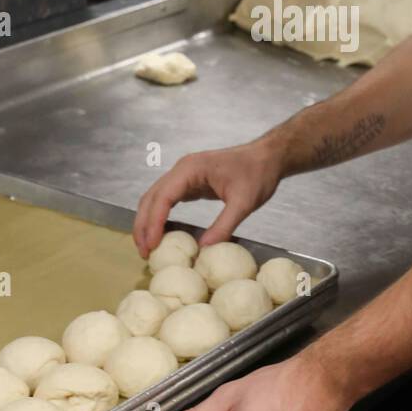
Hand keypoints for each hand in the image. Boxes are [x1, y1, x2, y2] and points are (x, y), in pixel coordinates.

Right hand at [133, 139, 283, 256]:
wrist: (268, 158)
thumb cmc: (257, 173)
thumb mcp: (244, 202)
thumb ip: (224, 226)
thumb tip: (203, 250)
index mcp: (190, 169)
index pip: (163, 197)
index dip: (154, 222)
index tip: (151, 245)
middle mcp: (182, 170)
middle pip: (152, 197)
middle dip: (144, 225)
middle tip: (144, 252)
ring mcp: (184, 175)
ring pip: (156, 198)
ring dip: (148, 221)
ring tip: (147, 246)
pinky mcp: (190, 183)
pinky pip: (168, 200)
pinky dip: (160, 217)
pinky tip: (161, 233)